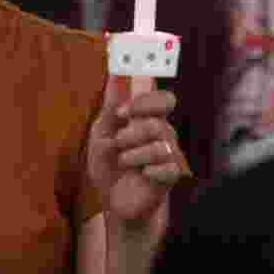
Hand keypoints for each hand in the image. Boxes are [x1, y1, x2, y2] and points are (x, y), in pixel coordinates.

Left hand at [87, 75, 187, 224]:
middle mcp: (161, 131)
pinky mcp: (172, 175)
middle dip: (140, 113)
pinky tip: (142, 174)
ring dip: (134, 149)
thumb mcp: (102, 133)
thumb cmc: (110, 163)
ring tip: (122, 160)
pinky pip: (168, 165)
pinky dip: (149, 168)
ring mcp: (168, 152)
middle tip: (119, 124)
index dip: (145, 90)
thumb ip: (110, 105)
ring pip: (161, 137)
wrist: (115, 202)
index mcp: (145, 118)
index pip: (157, 93)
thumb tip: (114, 71)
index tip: (124, 98)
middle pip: (165, 106)